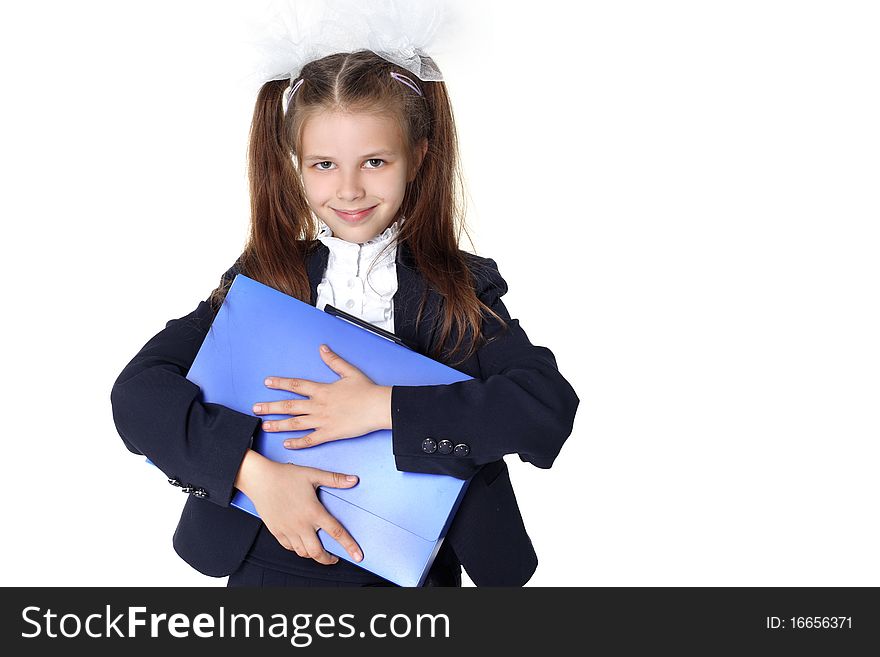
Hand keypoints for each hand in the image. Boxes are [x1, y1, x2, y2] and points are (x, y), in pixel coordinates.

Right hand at [235, 450, 363, 564]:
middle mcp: (301, 525)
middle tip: (334, 558)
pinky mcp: (276, 531)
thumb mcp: (313, 474)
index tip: (358, 556)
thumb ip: (335, 479)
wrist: (259, 479)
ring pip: (303, 552)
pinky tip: (302, 544)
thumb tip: (354, 480)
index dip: (350, 546)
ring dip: (313, 555)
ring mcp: (287, 530)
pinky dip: (298, 549)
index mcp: (314, 512)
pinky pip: (289, 547)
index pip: (337, 533)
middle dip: (328, 560)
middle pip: (318, 552)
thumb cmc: (285, 475)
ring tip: (319, 551)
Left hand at [253, 344, 391, 448]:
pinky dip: (298, 443)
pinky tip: (287, 444)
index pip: (296, 385)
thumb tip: (322, 348)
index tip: (267, 382)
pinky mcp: (330, 433)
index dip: (280, 383)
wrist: (378, 407)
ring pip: (295, 423)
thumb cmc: (367, 391)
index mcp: (322, 390)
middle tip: (256, 408)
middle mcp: (318, 405)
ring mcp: (322, 420)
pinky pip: (310, 440)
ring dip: (279, 424)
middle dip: (271, 407)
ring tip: (265, 425)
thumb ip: (333, 360)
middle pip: (289, 406)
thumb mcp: (349, 372)